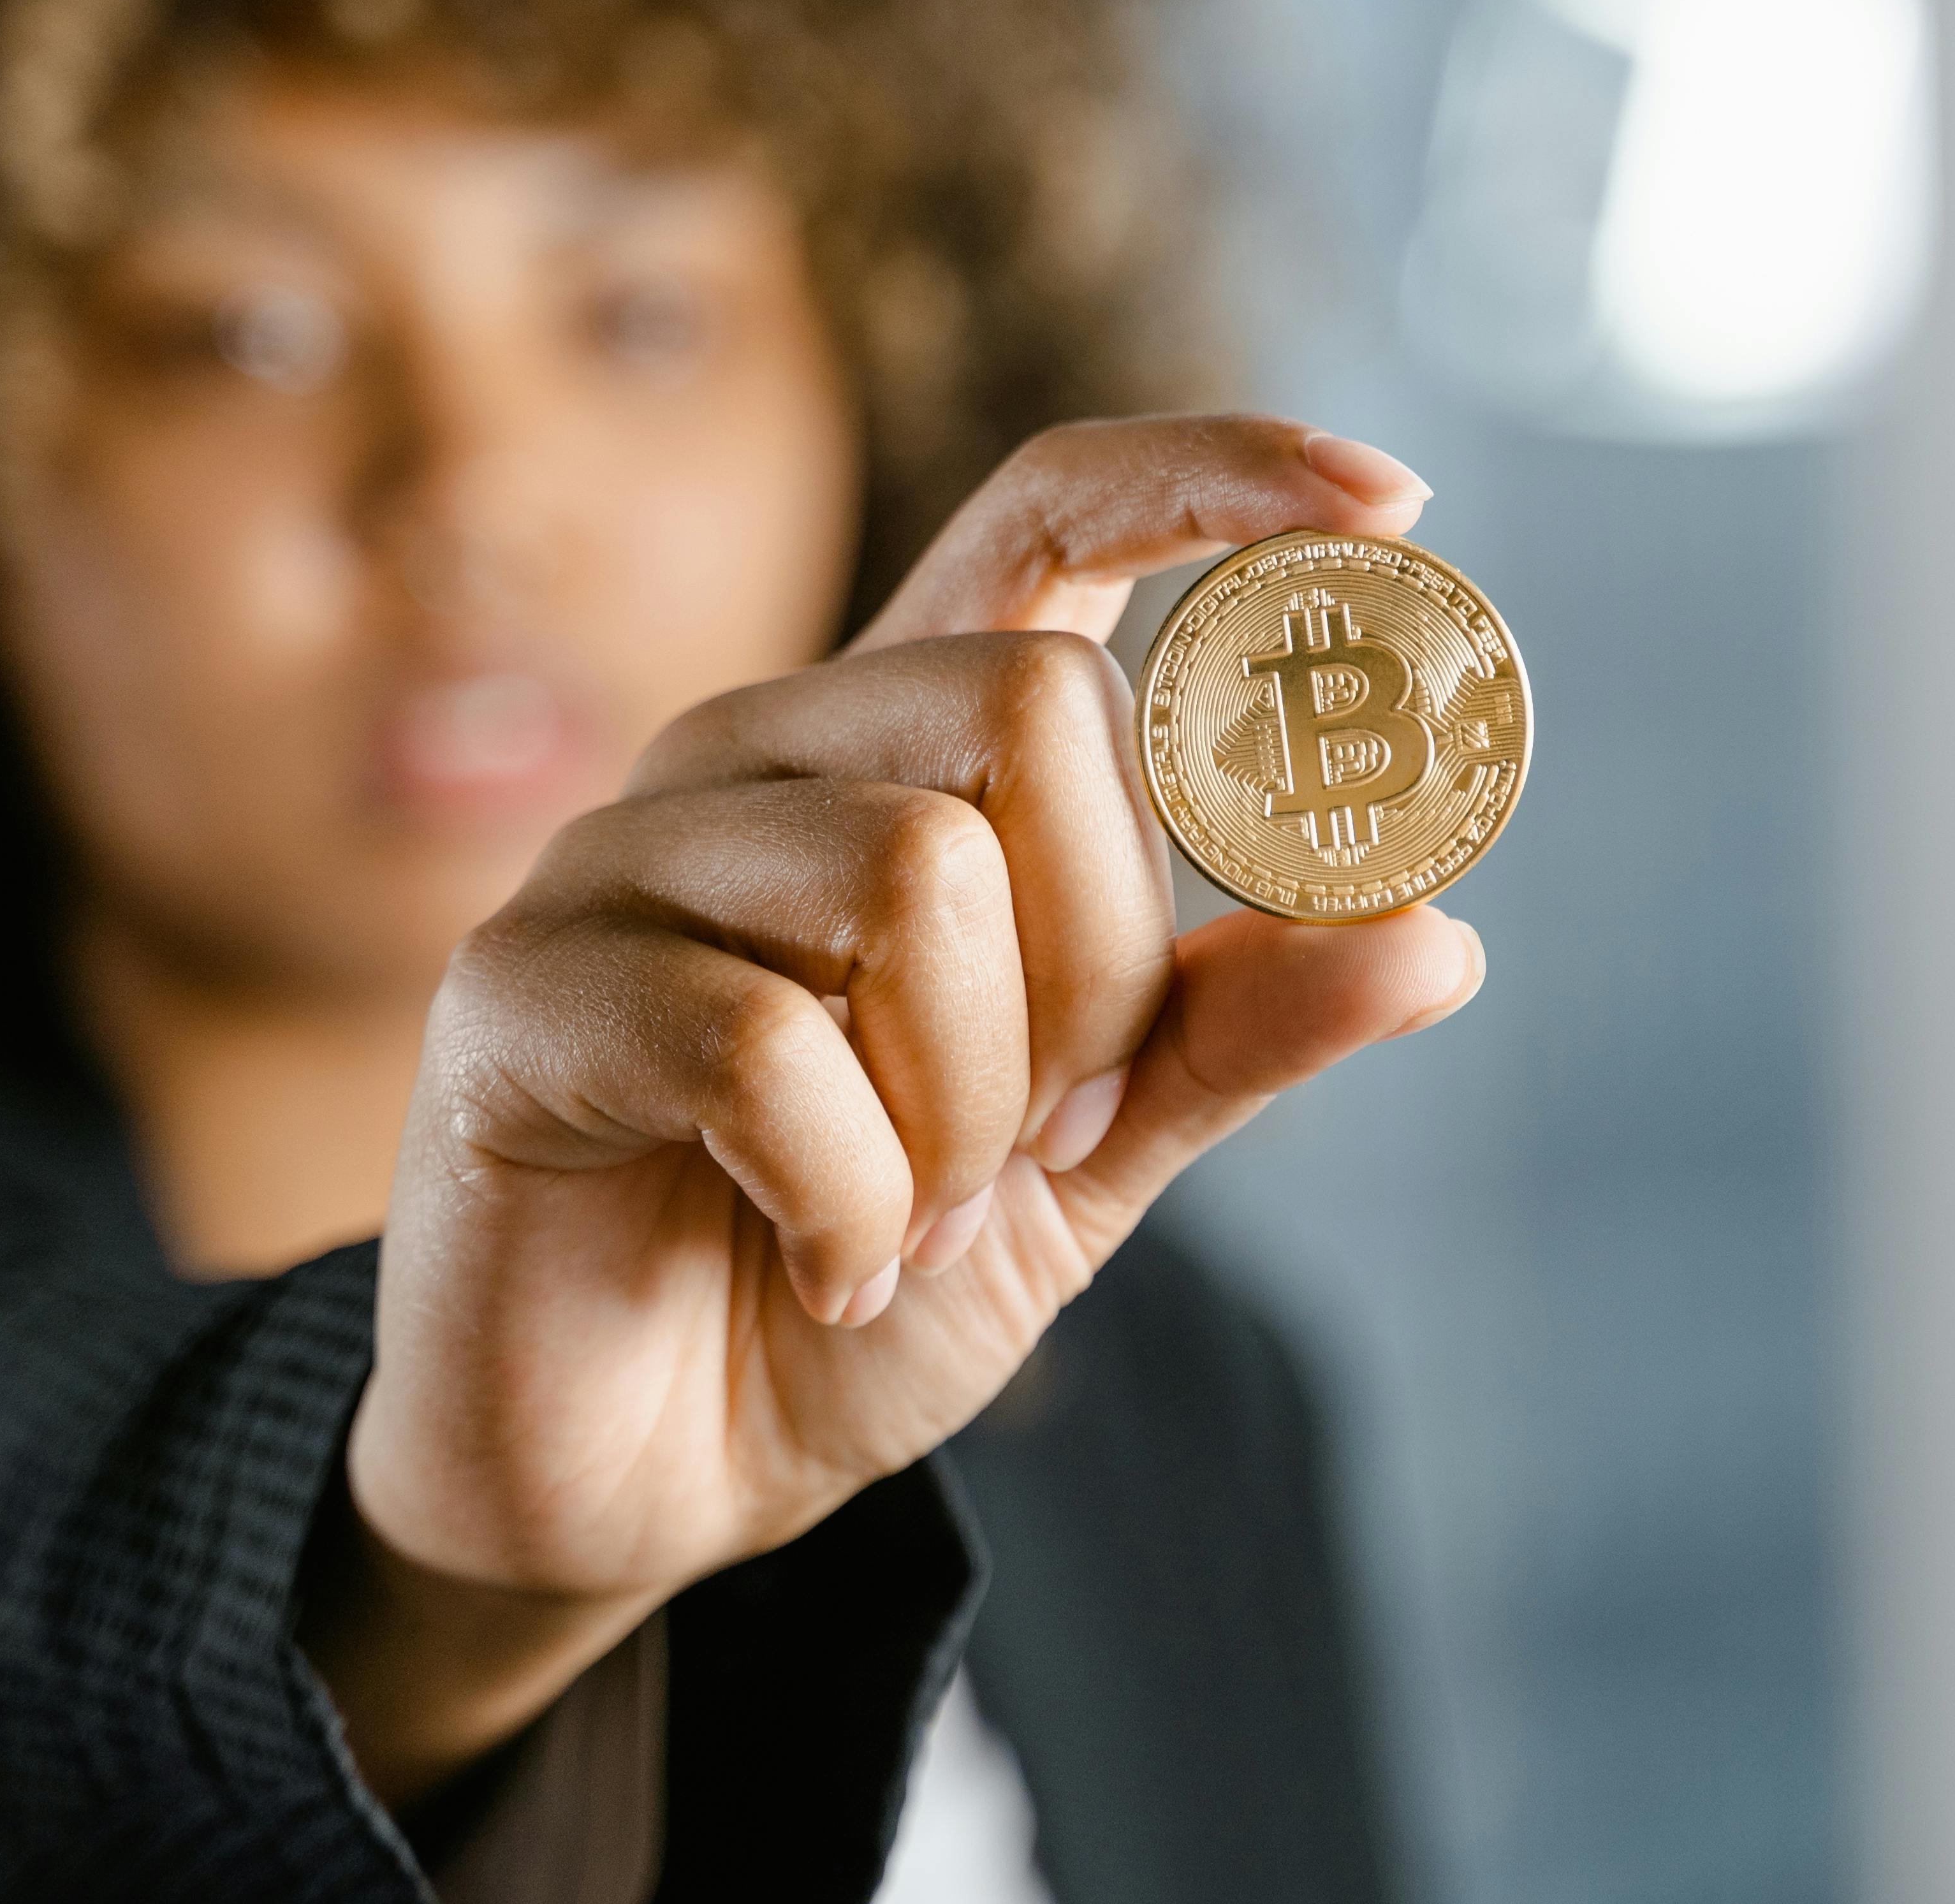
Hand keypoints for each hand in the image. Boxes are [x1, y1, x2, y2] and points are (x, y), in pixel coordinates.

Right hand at [307, 416, 1485, 1790]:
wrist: (644, 1479)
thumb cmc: (854, 1278)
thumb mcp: (1094, 1161)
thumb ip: (1232, 1033)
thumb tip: (1438, 936)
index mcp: (899, 750)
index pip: (1052, 514)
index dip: (1219, 476)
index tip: (1394, 500)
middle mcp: (758, 753)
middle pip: (1032, 701)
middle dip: (1103, 963)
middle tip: (1047, 1136)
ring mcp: (619, 858)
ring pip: (914, 872)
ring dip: (973, 1112)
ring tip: (916, 1221)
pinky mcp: (515, 996)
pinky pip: (766, 1052)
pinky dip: (853, 1205)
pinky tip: (826, 1266)